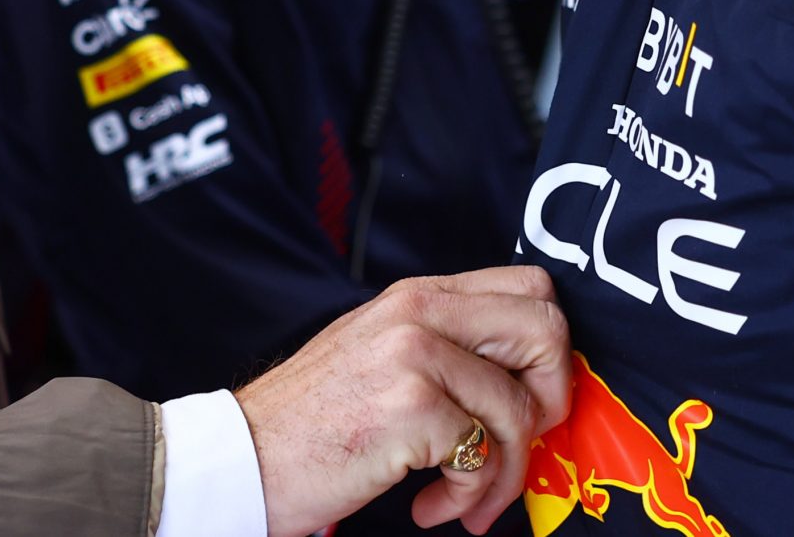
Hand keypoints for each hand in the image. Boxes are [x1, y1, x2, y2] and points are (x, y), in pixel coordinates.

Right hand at [235, 267, 570, 536]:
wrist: (244, 455)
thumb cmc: (312, 420)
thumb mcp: (380, 353)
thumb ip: (446, 347)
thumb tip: (526, 379)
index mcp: (417, 295)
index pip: (530, 288)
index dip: (548, 351)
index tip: (526, 400)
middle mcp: (419, 310)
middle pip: (546, 331)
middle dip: (549, 402)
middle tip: (515, 444)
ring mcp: (415, 354)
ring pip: (520, 407)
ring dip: (504, 473)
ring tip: (464, 499)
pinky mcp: (411, 406)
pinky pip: (484, 454)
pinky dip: (468, 496)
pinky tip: (432, 506)